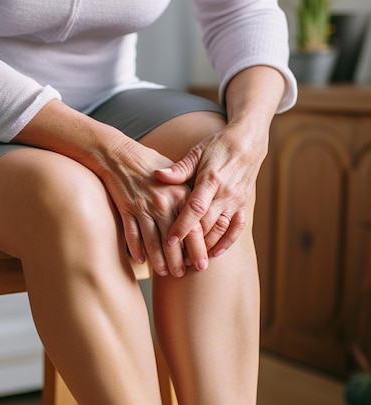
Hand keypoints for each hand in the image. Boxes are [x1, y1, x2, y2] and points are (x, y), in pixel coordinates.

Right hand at [97, 142, 208, 276]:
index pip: (193, 229)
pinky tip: (142, 260)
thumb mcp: (176, 176)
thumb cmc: (151, 166)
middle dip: (178, 261)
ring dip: (159, 260)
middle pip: (174, 240)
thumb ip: (188, 197)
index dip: (197, 250)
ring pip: (153, 241)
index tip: (201, 264)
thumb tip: (202, 220)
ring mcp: (143, 207)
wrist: (119, 155)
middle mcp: (163, 203)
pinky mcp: (127, 209)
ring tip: (164, 272)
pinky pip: (133, 235)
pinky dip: (137, 249)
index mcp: (180, 195)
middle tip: (182, 275)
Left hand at [153, 122, 266, 256]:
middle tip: (174, 261)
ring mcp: (236, 201)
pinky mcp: (244, 206)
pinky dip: (226, 243)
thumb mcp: (196, 152)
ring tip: (189, 262)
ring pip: (220, 230)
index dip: (182, 226)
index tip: (169, 241)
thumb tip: (156, 175)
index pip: (195, 208)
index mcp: (211, 180)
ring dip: (206, 248)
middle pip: (207, 225)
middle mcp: (225, 193)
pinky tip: (213, 254)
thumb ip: (178, 169)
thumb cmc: (217, 146)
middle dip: (191, 245)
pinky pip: (236, 229)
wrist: (249, 141)